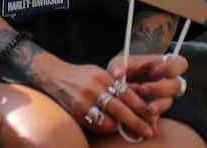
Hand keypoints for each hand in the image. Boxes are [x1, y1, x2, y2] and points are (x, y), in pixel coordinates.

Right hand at [31, 55, 156, 140]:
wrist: (54, 76)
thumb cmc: (81, 76)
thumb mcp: (99, 74)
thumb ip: (114, 86)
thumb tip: (136, 101)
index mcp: (103, 77)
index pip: (127, 93)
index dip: (141, 106)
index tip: (153, 116)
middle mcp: (95, 88)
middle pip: (121, 109)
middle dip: (137, 122)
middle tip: (149, 131)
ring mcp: (84, 101)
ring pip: (108, 121)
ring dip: (120, 129)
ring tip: (129, 133)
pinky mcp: (77, 112)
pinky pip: (95, 125)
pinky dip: (105, 129)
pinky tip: (110, 129)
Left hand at [118, 53, 189, 117]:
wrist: (112, 88)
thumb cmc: (119, 70)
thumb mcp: (116, 64)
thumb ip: (118, 66)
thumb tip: (118, 74)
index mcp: (160, 65)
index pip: (179, 64)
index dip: (174, 67)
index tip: (159, 71)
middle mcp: (165, 82)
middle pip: (176, 85)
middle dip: (161, 88)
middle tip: (143, 88)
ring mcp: (161, 98)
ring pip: (168, 102)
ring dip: (158, 105)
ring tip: (148, 109)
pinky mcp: (154, 112)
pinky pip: (157, 117)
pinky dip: (151, 120)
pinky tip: (145, 122)